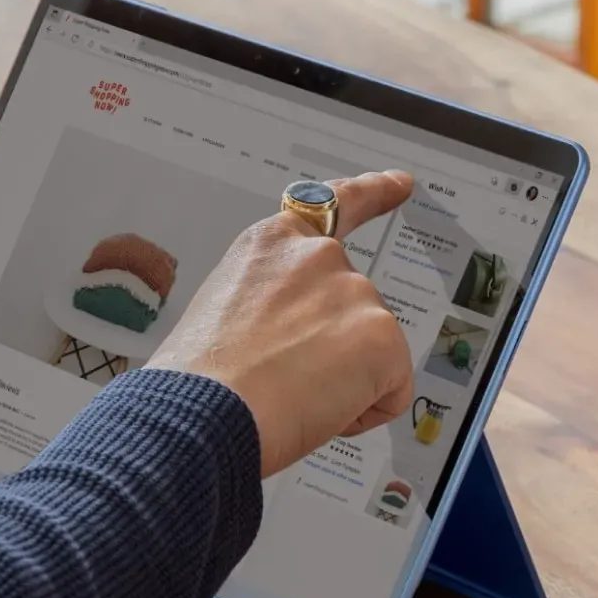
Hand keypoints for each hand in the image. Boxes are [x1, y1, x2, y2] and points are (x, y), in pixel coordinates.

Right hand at [147, 171, 418, 475]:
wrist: (202, 411)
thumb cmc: (196, 379)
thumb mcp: (224, 311)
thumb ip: (273, 303)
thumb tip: (294, 344)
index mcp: (272, 244)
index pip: (334, 203)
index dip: (375, 192)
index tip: (400, 183)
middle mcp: (319, 257)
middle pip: (355, 309)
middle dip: (335, 350)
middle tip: (282, 379)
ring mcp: (353, 292)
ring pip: (371, 356)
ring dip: (341, 385)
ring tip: (286, 395)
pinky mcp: (381, 336)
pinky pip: (391, 392)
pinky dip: (362, 414)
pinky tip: (317, 411)